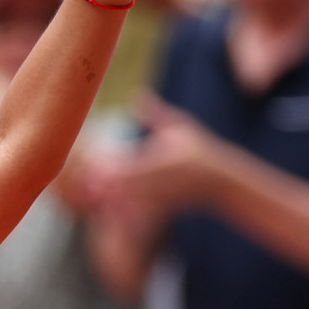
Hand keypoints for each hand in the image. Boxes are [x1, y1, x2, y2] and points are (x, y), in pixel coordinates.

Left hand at [97, 95, 223, 218]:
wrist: (223, 181)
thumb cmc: (200, 149)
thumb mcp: (181, 127)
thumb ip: (156, 114)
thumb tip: (135, 94)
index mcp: (164, 159)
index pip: (130, 164)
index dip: (109, 164)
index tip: (93, 159)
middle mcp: (163, 180)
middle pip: (125, 185)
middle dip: (104, 182)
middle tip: (85, 178)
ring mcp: (163, 196)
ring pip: (130, 202)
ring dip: (111, 198)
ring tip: (91, 192)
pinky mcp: (164, 208)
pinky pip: (139, 214)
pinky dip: (123, 211)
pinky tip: (109, 207)